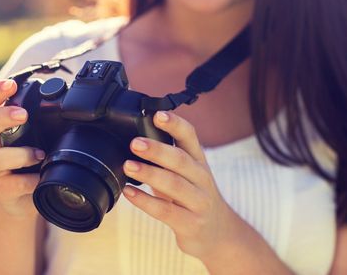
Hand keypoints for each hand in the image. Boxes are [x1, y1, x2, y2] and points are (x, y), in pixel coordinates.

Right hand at [0, 79, 44, 217]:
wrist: (27, 199)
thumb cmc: (34, 161)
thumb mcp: (41, 138)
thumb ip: (48, 121)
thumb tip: (76, 100)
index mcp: (2, 127)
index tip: (11, 84)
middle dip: (1, 116)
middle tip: (22, 115)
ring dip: (20, 154)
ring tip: (40, 154)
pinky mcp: (0, 188)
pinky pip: (13, 183)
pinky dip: (30, 180)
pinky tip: (41, 178)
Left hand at [122, 111, 239, 259]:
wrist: (218, 232)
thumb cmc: (193, 197)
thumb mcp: (186, 174)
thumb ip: (167, 159)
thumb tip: (134, 140)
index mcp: (198, 161)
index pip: (190, 136)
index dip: (175, 124)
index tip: (157, 114)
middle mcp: (201, 178)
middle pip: (181, 160)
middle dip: (158, 150)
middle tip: (135, 143)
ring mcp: (198, 201)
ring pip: (174, 184)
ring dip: (149, 174)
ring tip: (128, 166)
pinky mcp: (191, 224)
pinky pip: (166, 211)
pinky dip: (145, 201)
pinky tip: (129, 193)